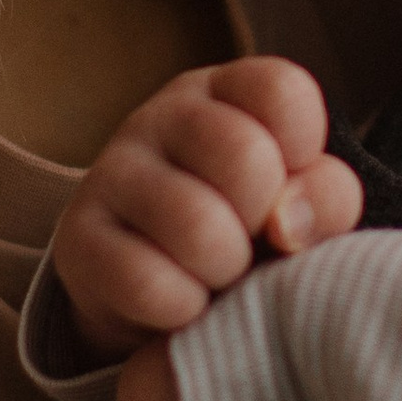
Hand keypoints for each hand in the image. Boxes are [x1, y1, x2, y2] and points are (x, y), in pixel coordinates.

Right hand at [52, 60, 362, 360]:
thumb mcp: (299, 205)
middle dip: (264, 220)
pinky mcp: (77, 238)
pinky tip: (182, 303)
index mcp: (226, 93)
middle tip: (250, 240)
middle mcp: (161, 117)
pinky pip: (148, 283)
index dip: (305, 150)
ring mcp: (111, 172)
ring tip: (218, 275)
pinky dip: (183, 309)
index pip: (282, 91)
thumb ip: (324, 198)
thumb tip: (288, 224)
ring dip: (226, 271)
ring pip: (198, 225)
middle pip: (244, 156)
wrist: (154, 291)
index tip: (289, 188)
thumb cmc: (245, 233)